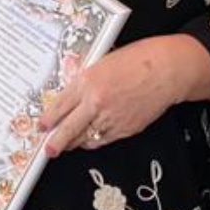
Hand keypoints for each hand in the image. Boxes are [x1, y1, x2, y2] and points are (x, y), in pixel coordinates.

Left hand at [39, 37, 197, 155]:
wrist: (167, 70)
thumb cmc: (139, 59)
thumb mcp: (103, 62)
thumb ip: (86, 79)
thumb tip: (72, 94)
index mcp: (88, 80)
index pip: (60, 105)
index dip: (48, 118)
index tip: (42, 125)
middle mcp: (96, 102)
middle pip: (68, 128)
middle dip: (55, 142)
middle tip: (48, 149)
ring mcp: (111, 118)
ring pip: (85, 138)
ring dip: (74, 142)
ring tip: (66, 144)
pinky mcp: (125, 129)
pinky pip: (103, 140)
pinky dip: (94, 140)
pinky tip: (89, 138)